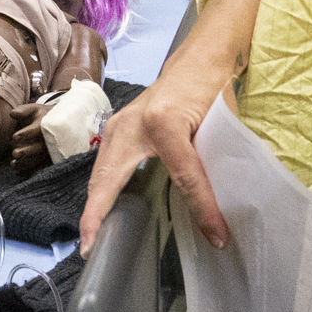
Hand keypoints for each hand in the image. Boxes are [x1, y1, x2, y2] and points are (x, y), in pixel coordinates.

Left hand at [8, 100, 50, 172]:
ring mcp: (50, 150)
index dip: (26, 133)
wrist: (58, 123)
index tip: (15, 137)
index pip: (37, 129)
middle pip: (39, 147)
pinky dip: (29, 170)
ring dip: (26, 163)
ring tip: (14, 164)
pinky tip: (18, 172)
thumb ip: (23, 111)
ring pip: (39, 159)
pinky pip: (40, 167)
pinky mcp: (48, 159)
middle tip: (15, 153)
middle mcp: (50, 139)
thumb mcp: (33, 109)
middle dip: (27, 151)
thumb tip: (12, 114)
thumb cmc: (40, 116)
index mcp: (45, 125)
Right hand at [80, 0, 259, 250]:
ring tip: (91, 242)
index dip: (202, 208)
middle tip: (90, 252)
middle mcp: (131, 125)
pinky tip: (100, 215)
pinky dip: (99, 193)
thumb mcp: (220, 127)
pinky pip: (102, 167)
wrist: (198, 59)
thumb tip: (221, 211)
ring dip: (93, 208)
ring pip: (99, 175)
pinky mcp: (114, 129)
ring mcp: (117, 126)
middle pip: (109, 180)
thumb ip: (214, 167)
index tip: (217, 236)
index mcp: (164, 123)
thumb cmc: (211, 90)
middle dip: (96, 217)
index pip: (185, 176)